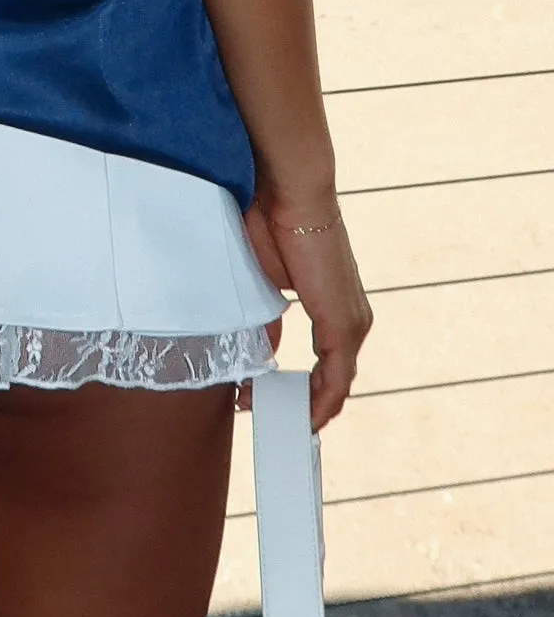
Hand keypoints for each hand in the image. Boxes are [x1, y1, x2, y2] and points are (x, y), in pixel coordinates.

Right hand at [242, 199, 372, 431]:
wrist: (288, 192)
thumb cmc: (271, 221)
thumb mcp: (266, 282)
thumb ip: (270, 319)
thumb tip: (264, 350)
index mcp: (334, 305)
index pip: (327, 361)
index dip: (301, 387)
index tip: (268, 397)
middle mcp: (353, 318)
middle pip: (334, 379)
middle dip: (301, 403)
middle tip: (265, 415)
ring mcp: (352, 323)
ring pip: (337, 384)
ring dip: (308, 407)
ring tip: (278, 424)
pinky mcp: (345, 326)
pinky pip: (338, 380)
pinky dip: (321, 404)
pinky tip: (305, 419)